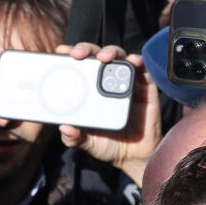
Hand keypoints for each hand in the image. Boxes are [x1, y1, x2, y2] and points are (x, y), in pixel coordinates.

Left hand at [55, 42, 160, 185]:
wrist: (133, 155)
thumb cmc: (107, 144)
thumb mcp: (86, 142)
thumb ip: (74, 138)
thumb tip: (65, 129)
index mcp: (88, 90)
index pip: (77, 67)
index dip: (69, 56)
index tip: (60, 52)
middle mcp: (105, 82)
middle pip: (95, 56)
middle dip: (86, 49)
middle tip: (78, 54)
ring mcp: (125, 82)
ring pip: (118, 57)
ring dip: (111, 52)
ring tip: (104, 57)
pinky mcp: (145, 86)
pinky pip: (142, 69)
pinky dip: (137, 61)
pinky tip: (132, 62)